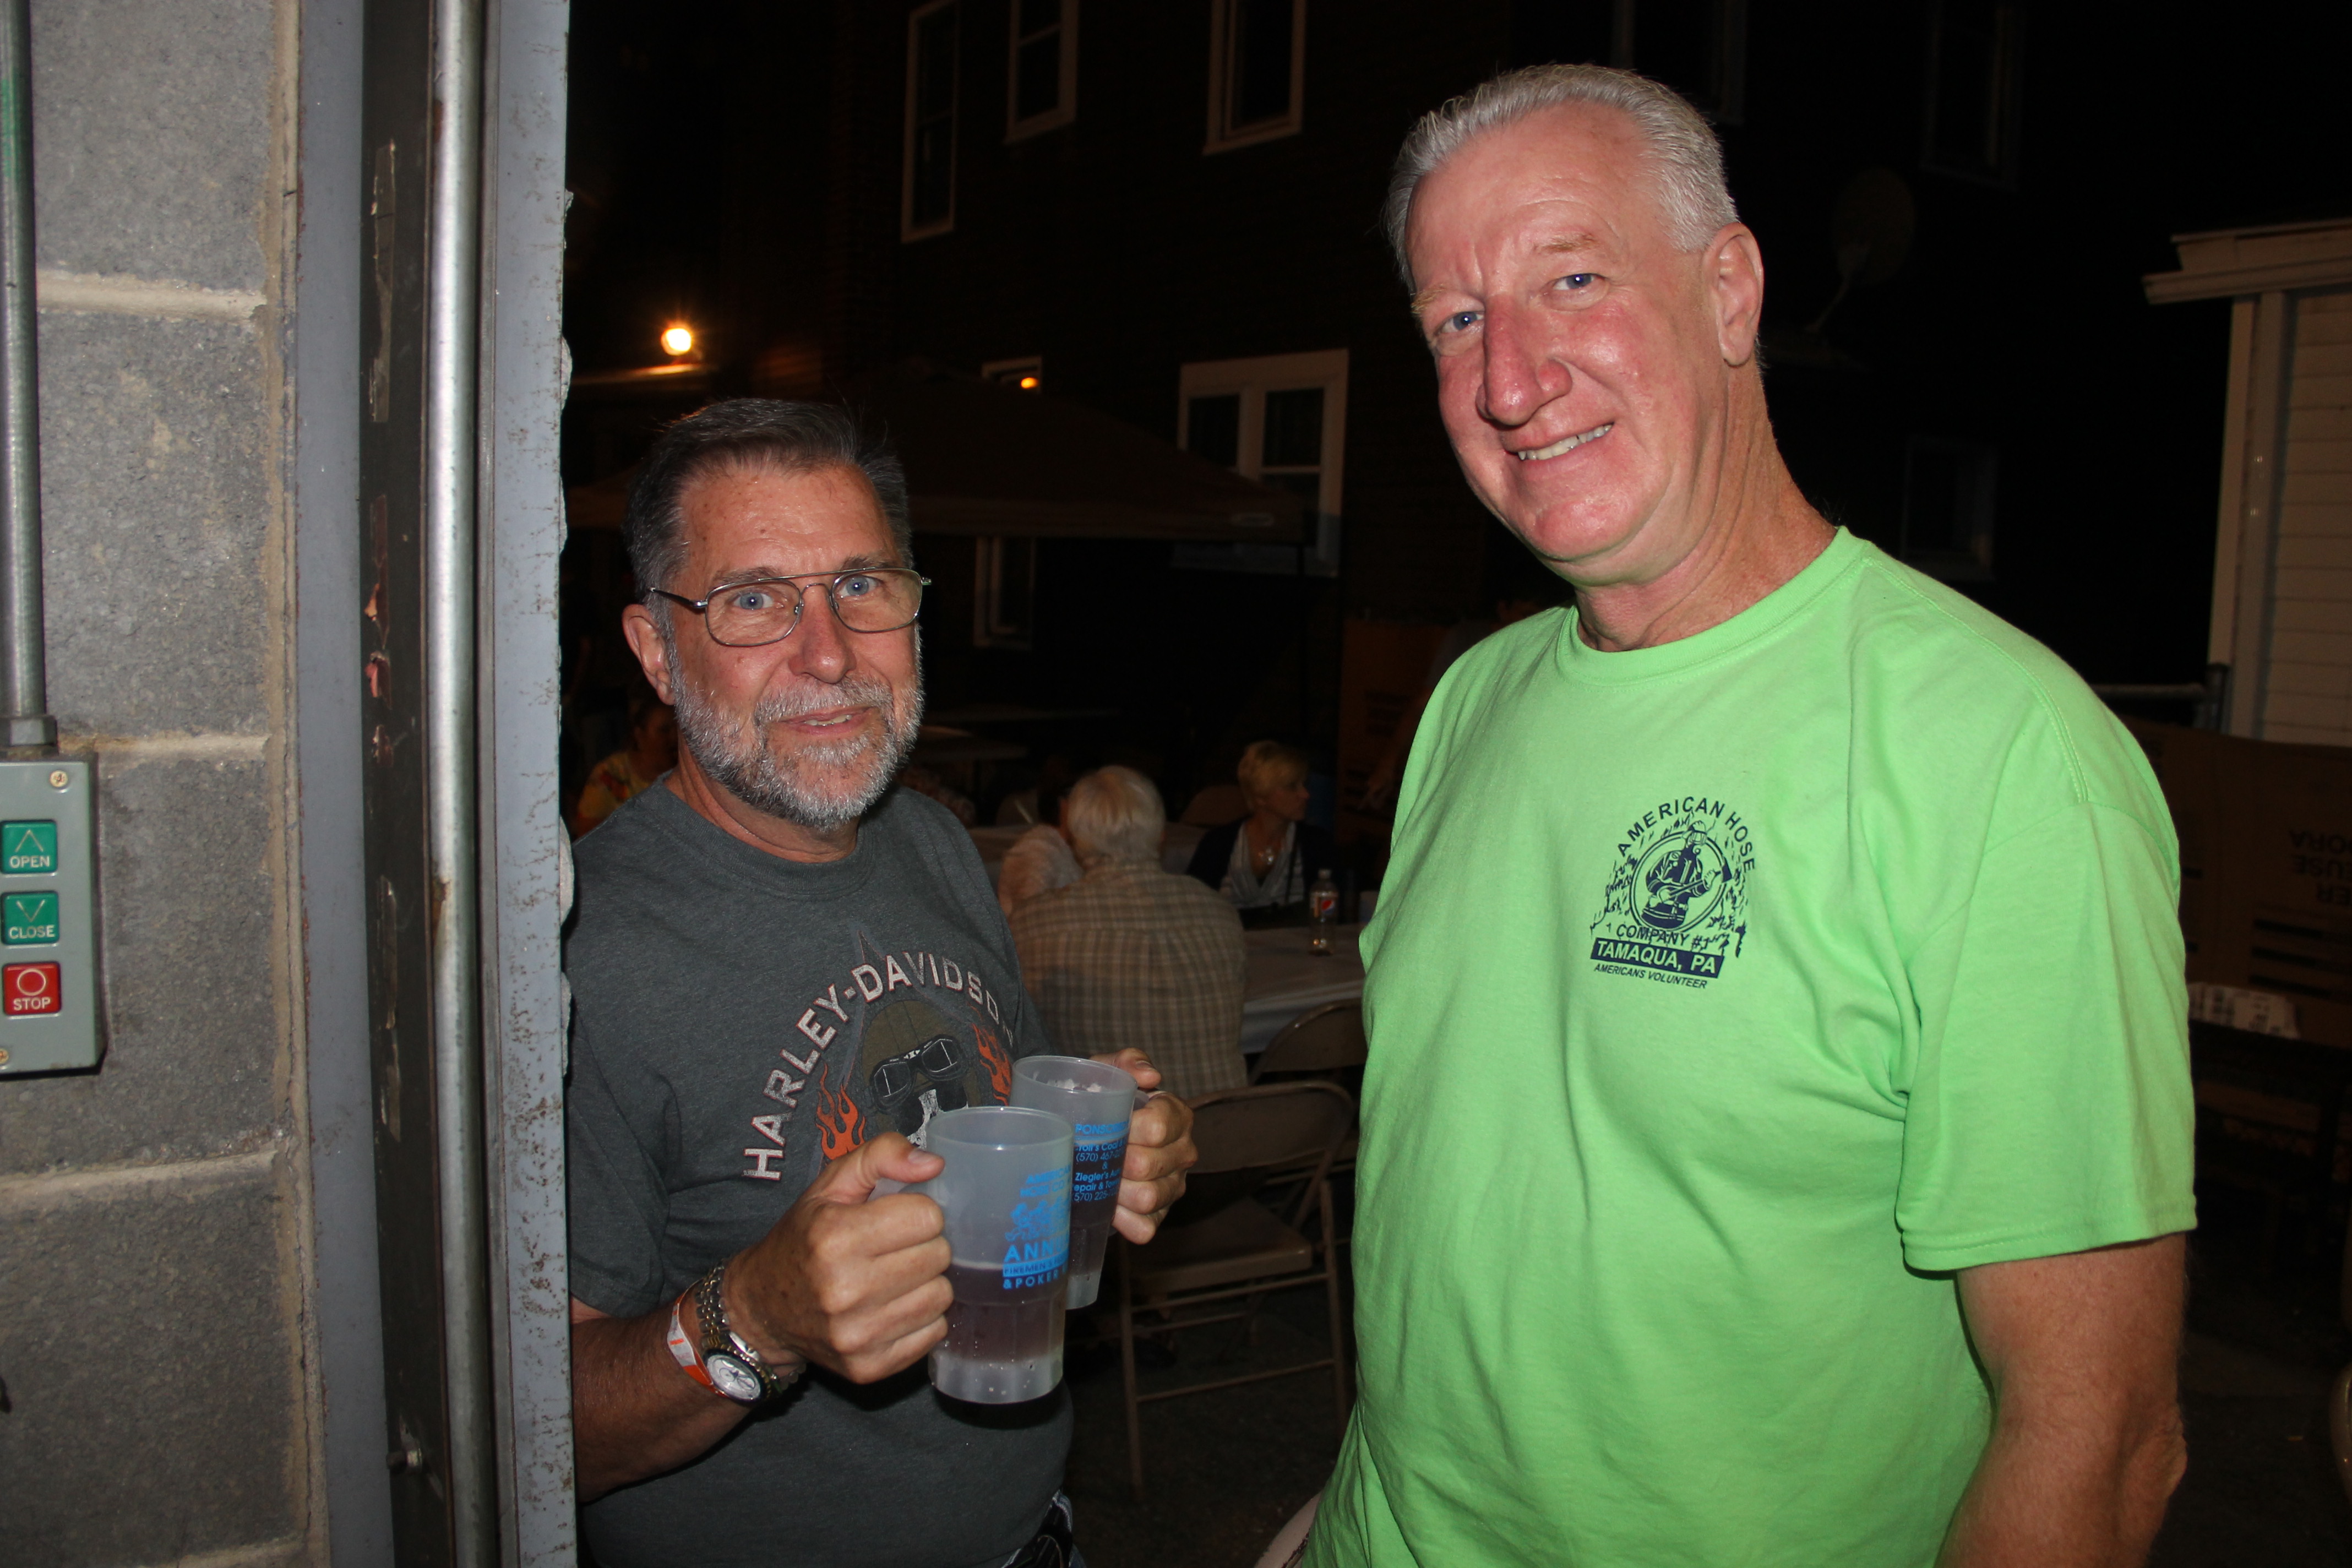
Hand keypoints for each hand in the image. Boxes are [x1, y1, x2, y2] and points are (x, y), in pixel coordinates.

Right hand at [723, 1133, 951, 1383]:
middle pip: (939, 1256)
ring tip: (895, 1277)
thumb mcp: (830, 1185)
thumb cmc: (803, 1240)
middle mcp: (844, 1290)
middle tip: (896, 1249)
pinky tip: (892, 1307)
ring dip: (926, 1283)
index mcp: (835, 1237)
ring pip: (941, 1296)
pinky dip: (921, 1318)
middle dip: (924, 1246)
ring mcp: (857, 1335)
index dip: (917, 1211)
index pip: (927, 1217)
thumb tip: (934, 1165)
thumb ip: (881, 1156)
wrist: (762, 1309)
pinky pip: (933, 1333)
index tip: (897, 1218)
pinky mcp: (869, 1367)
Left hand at [1090, 1048, 1197, 1243]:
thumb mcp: (1108, 1070)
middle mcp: (1183, 1152)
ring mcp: (1173, 1186)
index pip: (1159, 1127)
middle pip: (1149, 1165)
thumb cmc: (1101, 1098)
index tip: (1106, 1125)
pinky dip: (1123, 1221)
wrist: (1086, 1127)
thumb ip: (1127, 1062)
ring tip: (1099, 1179)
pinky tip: (1108, 1206)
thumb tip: (1150, 1076)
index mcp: (1176, 1115)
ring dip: (1118, 1191)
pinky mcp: (1159, 1215)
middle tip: (1095, 1154)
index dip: (1128, 1129)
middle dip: (1117, 1162)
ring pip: (1148, 1199)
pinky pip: (1145, 1228)